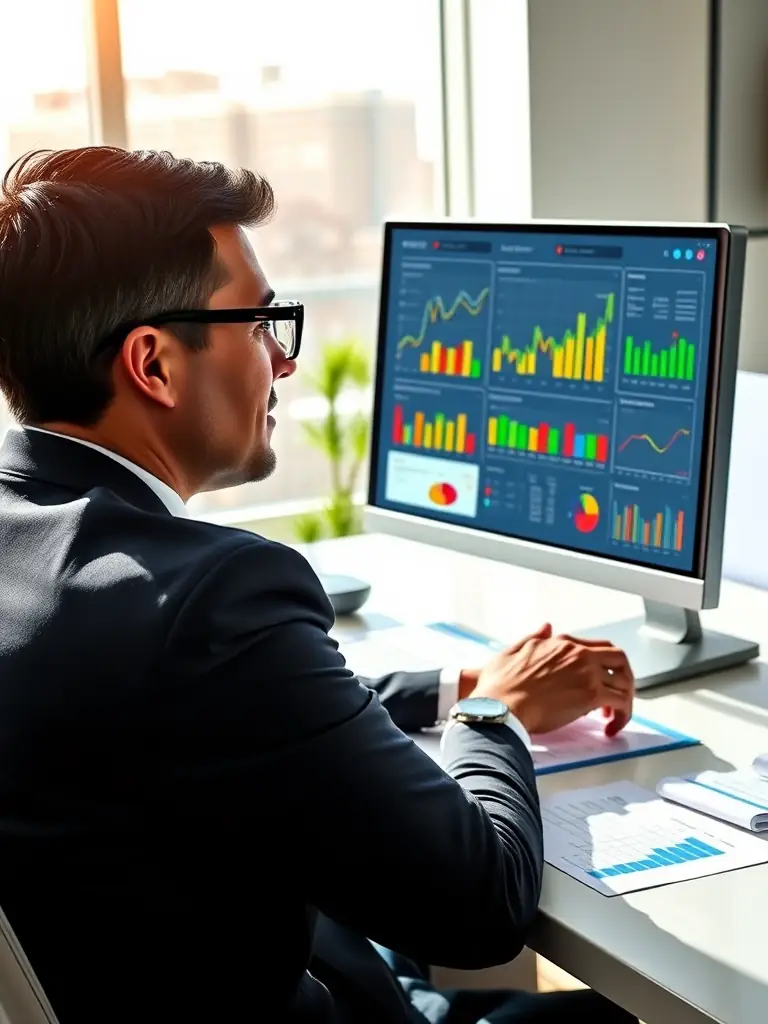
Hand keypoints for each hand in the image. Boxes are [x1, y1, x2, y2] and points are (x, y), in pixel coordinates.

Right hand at [461, 623, 633, 736]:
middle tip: (617, 693)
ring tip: (612, 715)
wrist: (501, 705)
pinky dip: (623, 716)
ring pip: (624, 681)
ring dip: (624, 698)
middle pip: (618, 657)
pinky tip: (612, 728)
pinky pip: (621, 703)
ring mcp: (587, 673)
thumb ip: (533, 638)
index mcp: (561, 642)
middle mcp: (579, 653)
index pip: (596, 646)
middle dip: (623, 676)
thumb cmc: (501, 685)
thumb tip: (546, 627)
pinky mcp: (591, 695)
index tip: (600, 678)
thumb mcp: (513, 650)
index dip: (603, 663)